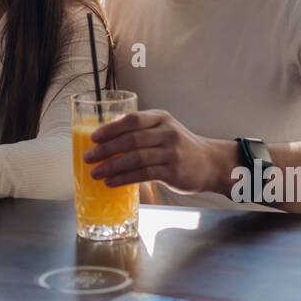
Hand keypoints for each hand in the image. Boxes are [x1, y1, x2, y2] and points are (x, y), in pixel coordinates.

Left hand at [83, 109, 227, 193]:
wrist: (211, 163)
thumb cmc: (180, 146)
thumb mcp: (164, 129)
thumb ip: (141, 130)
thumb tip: (106, 137)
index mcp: (161, 118)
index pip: (132, 119)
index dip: (110, 128)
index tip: (93, 138)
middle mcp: (166, 132)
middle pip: (131, 139)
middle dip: (106, 149)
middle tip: (89, 158)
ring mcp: (171, 152)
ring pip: (136, 158)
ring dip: (112, 166)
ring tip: (96, 173)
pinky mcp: (173, 171)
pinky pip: (144, 174)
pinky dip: (125, 178)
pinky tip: (112, 182)